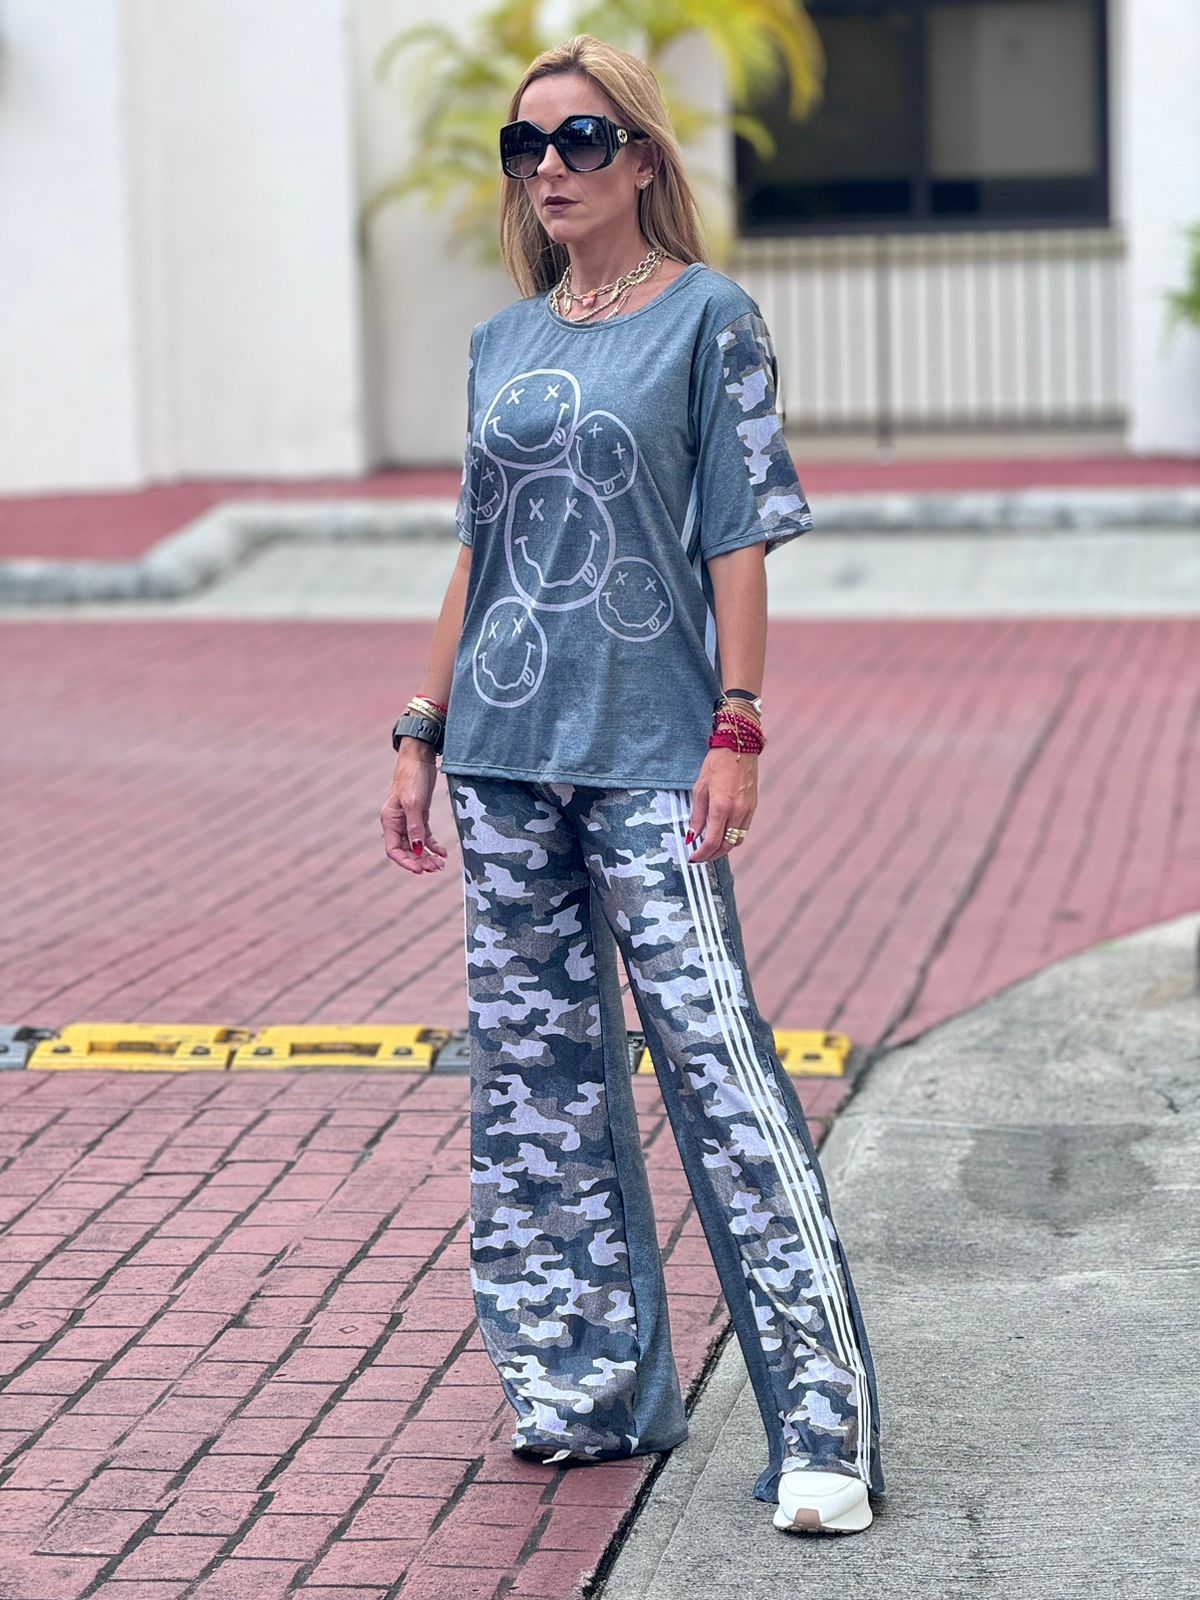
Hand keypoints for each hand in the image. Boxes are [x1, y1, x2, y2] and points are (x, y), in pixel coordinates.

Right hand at [381, 743, 448, 874]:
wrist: (420, 757)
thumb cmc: (412, 776)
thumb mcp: (414, 803)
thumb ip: (415, 827)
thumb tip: (418, 849)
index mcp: (390, 821)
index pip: (394, 850)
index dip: (406, 862)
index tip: (420, 870)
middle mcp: (397, 823)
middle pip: (406, 850)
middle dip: (420, 861)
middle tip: (436, 868)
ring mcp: (408, 820)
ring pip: (417, 845)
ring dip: (427, 856)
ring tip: (440, 864)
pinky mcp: (420, 815)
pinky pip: (425, 836)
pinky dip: (434, 845)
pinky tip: (443, 853)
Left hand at [686, 747, 757, 862]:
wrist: (738, 748)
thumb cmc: (716, 765)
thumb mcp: (699, 789)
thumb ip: (697, 815)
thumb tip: (692, 836)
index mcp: (721, 807)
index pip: (712, 841)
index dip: (701, 854)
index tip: (692, 858)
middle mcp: (737, 812)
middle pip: (726, 846)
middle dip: (712, 855)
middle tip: (699, 857)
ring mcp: (748, 810)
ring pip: (736, 841)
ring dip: (722, 849)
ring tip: (709, 848)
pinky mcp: (753, 807)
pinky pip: (743, 830)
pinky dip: (731, 837)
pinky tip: (721, 834)